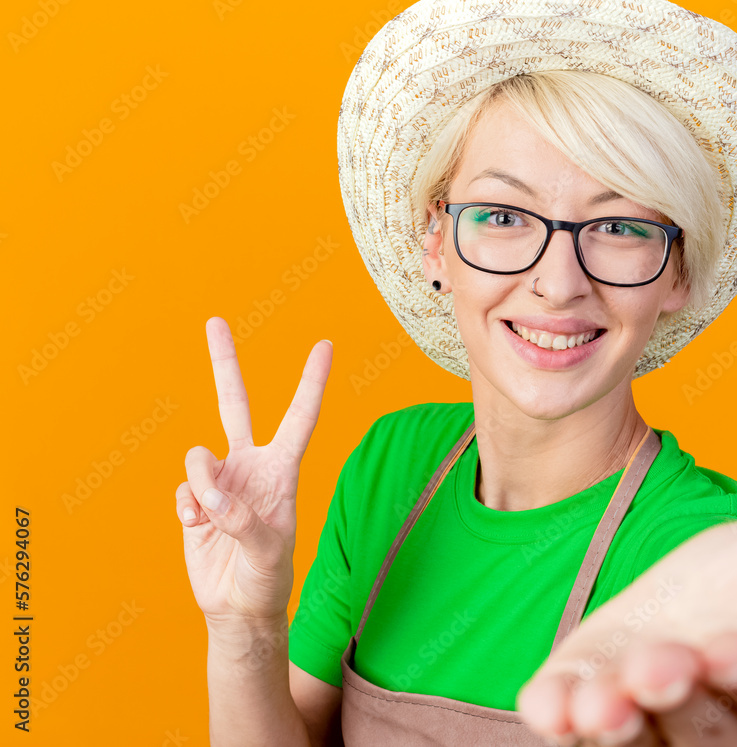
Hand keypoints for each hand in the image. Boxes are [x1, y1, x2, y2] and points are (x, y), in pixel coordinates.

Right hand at [175, 317, 332, 625]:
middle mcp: (251, 466)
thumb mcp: (267, 553)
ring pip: (198, 457)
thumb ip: (239, 518)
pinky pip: (182, 490)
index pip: (300, 418)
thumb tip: (206, 488)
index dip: (312, 382)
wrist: (237, 608)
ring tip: (213, 519)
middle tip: (216, 321)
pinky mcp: (195, 500)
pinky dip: (187, 510)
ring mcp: (221, 481)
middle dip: (225, 363)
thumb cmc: (267, 580)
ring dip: (201, 486)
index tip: (325, 345)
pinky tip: (200, 530)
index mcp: (282, 471)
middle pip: (235, 404)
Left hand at [516, 496, 736, 745]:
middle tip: (649, 672)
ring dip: (610, 720)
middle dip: (674, 698)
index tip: (725, 655)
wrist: (674, 593)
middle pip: (697, 720)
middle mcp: (716, 717)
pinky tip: (548, 702)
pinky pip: (572, 722)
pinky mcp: (587, 704)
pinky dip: (559, 713)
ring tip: (589, 703)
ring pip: (635, 735)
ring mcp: (647, 720)